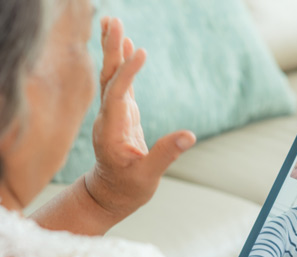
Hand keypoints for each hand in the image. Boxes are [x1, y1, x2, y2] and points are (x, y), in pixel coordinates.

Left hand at [85, 17, 196, 221]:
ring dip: (112, 49)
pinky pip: (120, 82)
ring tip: (112, 22)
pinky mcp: (122, 112)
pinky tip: (126, 44)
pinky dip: (122, 62)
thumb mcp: (147, 177)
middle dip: (110, 50)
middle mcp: (107, 117)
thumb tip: (189, 136)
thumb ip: (165, 154)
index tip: (139, 52)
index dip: (127, 73)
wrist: (109, 195)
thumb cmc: (127, 189)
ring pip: (110, 76)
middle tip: (113, 21)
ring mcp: (113, 112)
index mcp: (110, 131)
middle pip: (107, 77)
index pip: (116, 95)